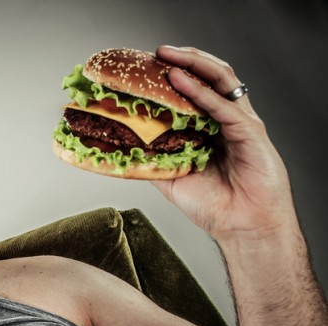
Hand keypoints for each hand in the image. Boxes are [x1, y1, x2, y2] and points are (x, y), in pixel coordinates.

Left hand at [152, 45, 294, 242]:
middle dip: (183, 60)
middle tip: (156, 53)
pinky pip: (224, 107)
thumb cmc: (215, 206)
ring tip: (168, 57)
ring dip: (193, 65)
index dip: (172, 76)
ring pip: (220, 81)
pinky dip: (201, 93)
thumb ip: (152, 161)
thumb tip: (120, 152)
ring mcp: (240, 123)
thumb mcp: (171, 179)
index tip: (146, 68)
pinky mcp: (250, 132)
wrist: (241, 227)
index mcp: (210, 127)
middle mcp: (226, 120)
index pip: (193, 91)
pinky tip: (181, 82)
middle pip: (207, 78)